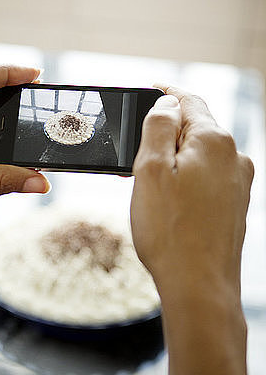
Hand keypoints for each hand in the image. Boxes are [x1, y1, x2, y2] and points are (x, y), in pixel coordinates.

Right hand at [130, 85, 253, 374]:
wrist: (200, 285)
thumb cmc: (169, 231)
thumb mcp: (150, 170)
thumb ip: (158, 127)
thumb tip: (167, 103)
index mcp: (213, 141)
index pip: (189, 101)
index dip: (166, 93)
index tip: (150, 88)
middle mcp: (233, 156)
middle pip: (196, 126)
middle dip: (166, 129)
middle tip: (135, 145)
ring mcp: (238, 181)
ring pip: (201, 153)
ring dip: (175, 155)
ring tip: (148, 178)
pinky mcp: (236, 203)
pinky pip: (208, 175)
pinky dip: (187, 174)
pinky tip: (170, 197)